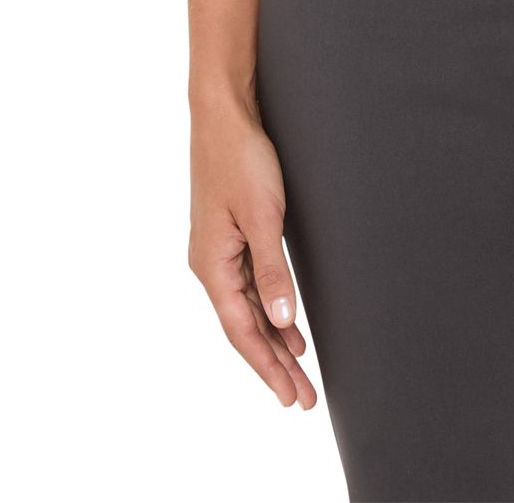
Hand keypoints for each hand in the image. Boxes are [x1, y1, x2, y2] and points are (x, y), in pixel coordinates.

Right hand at [188, 99, 317, 407]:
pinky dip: (269, 310)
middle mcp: (210, 265)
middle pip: (245, 329)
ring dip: (274, 341)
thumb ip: (271, 269)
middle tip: (304, 398)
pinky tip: (287, 323)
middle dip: (274, 366)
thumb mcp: (263, 216)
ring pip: (247, 310)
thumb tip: (281, 320)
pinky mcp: (229, 235)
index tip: (293, 397)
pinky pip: (249, 287)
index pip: (243, 332)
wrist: (224, 114)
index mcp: (211, 266)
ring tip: (299, 371)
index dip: (269, 368)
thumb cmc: (240, 159)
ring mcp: (218, 251)